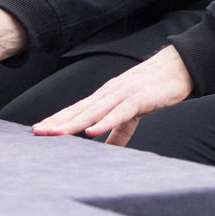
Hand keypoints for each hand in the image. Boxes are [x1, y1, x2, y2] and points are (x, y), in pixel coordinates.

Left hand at [32, 47, 191, 145]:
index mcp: (105, 97)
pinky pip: (119, 114)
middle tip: (37, 132)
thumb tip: (109, 148)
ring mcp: (122, 94)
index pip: (76, 110)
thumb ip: (119, 130)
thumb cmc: (153, 88)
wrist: (178, 67)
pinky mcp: (138, 99)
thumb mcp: (133, 113)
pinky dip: (104, 123)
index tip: (39, 129)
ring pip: (93, 112)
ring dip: (72, 124)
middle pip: (78, 111)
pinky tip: (91, 132)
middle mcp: (108, 94)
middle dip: (57, 122)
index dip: (58, 119)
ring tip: (55, 133)